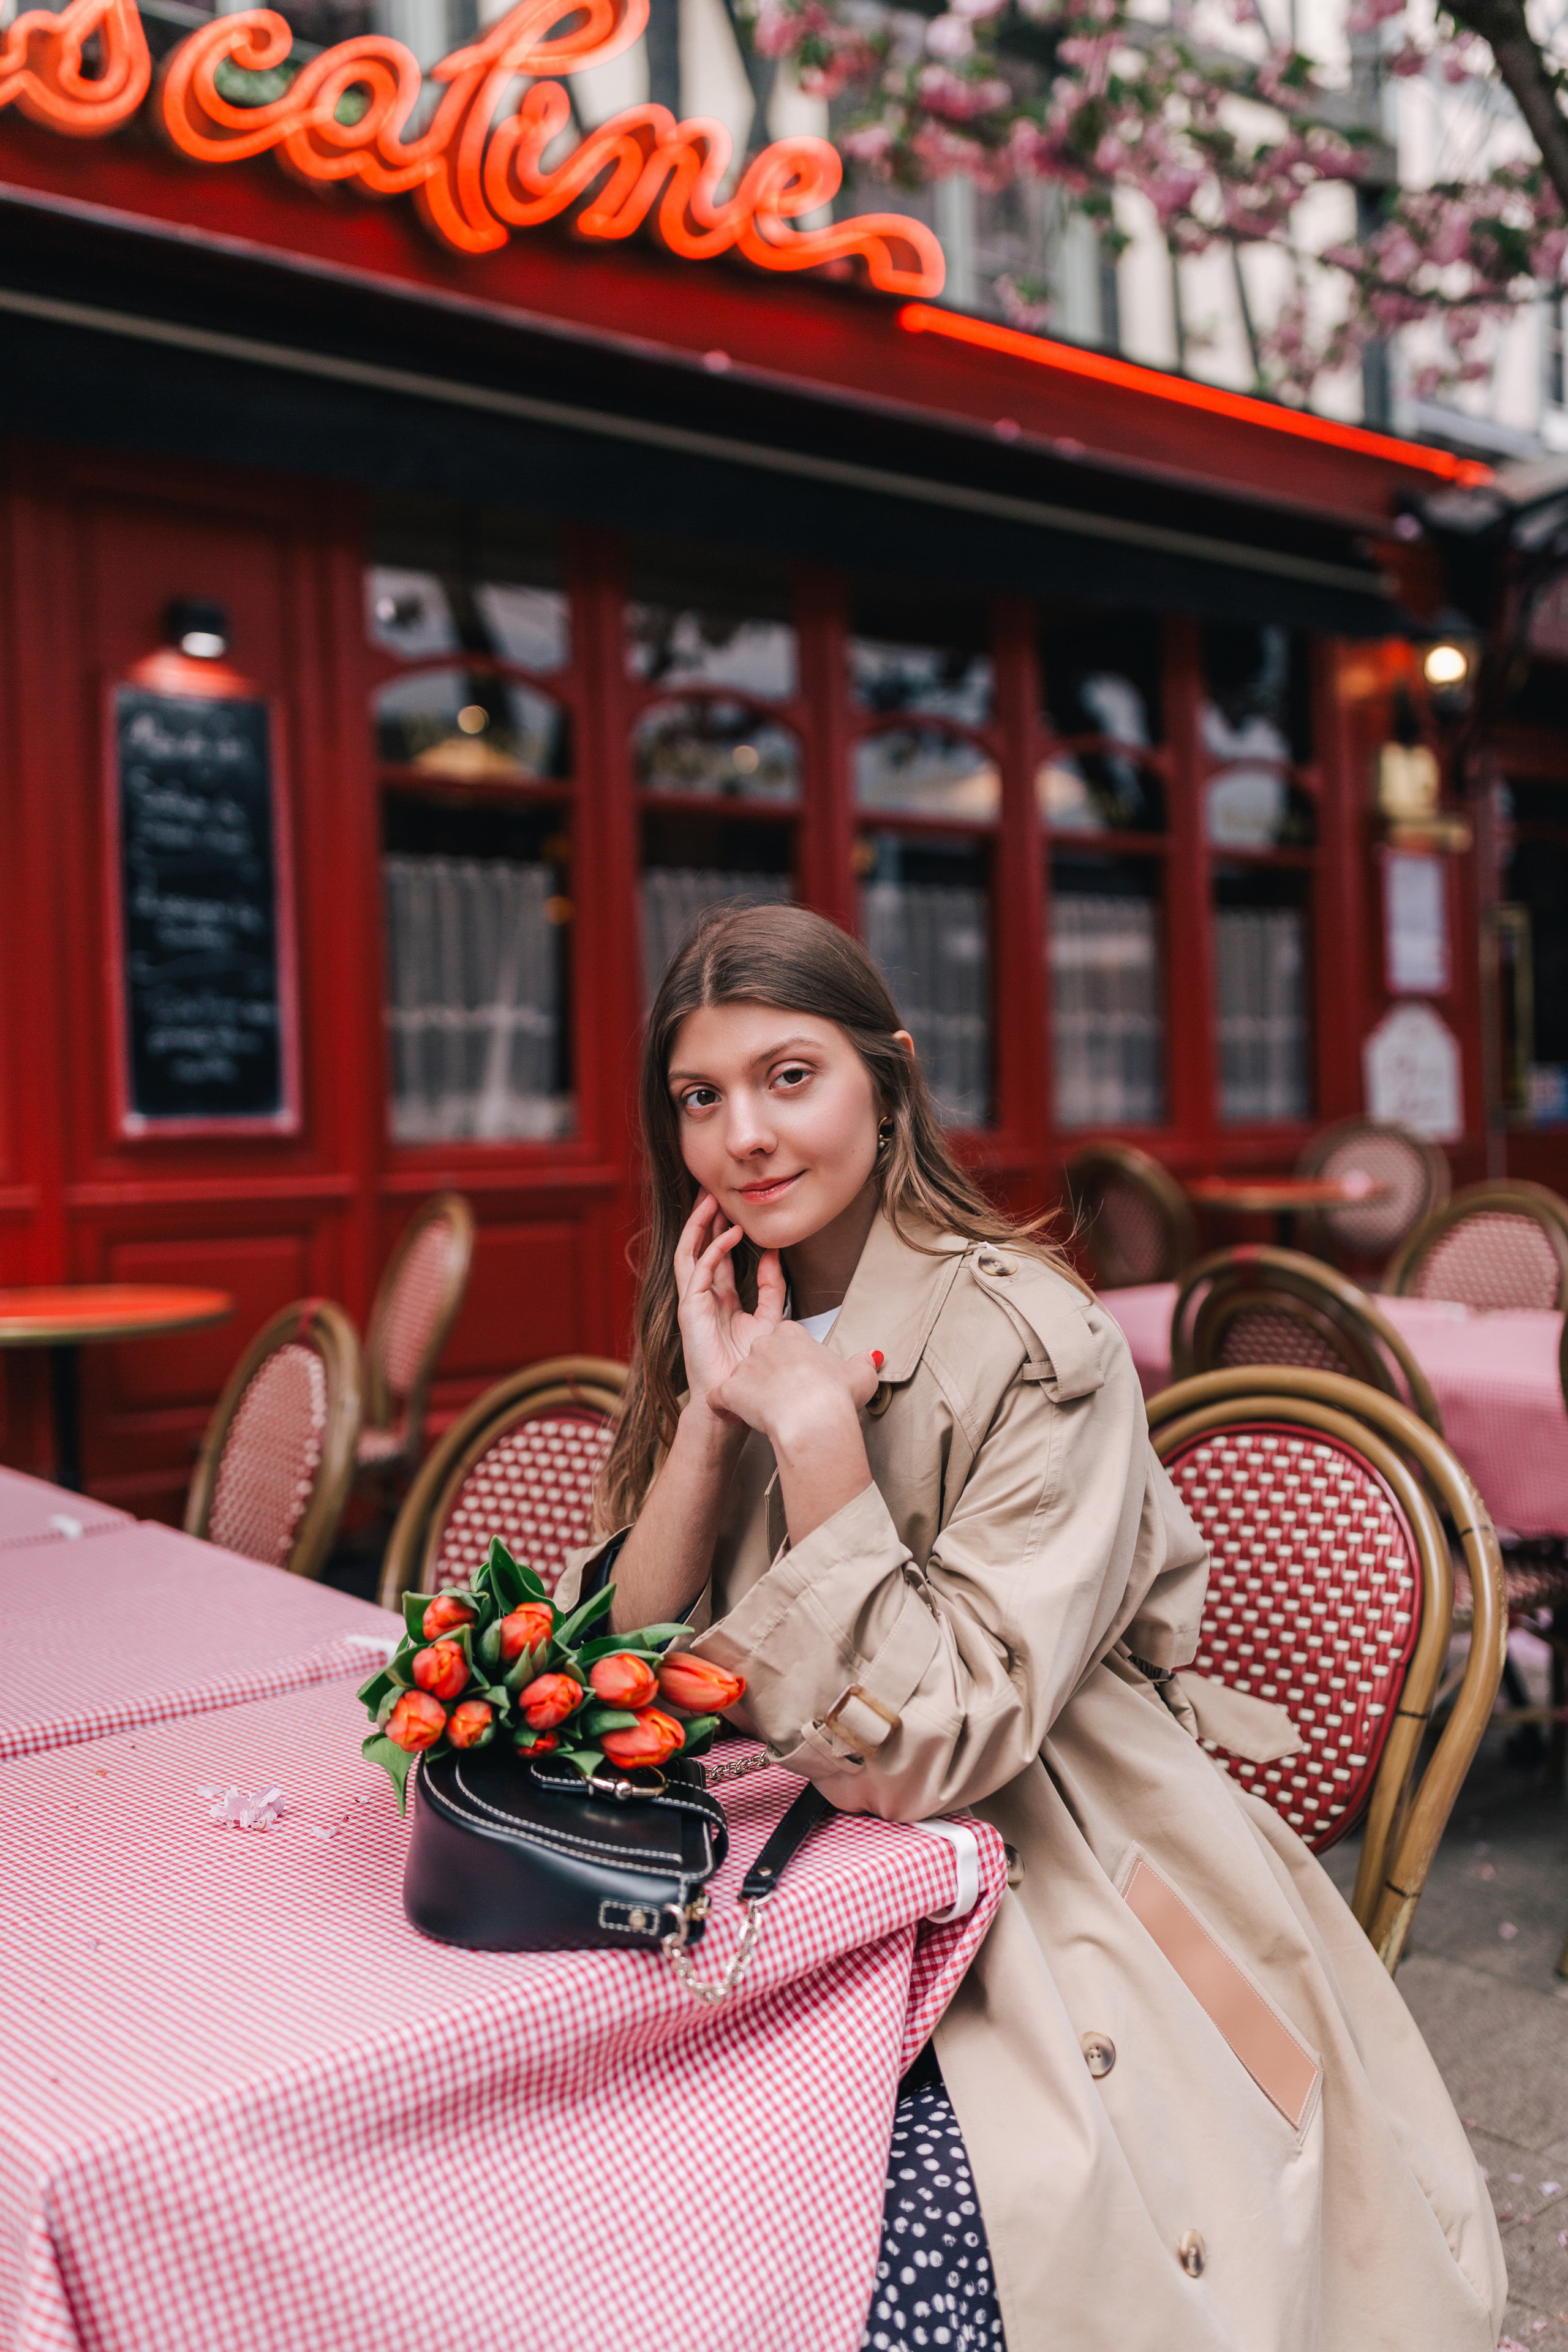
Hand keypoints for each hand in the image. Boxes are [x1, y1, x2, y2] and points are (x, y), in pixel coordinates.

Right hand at [674, 1192, 787, 1420]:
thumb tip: (774, 1254)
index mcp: (721, 1297)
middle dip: (705, 1218)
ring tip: (709, 1200)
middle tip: (713, 1190)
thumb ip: (772, 1287)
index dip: (723, 1228)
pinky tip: (729, 1235)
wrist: (737, 1396)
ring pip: (690, 1253)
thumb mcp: (770, 1318)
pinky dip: (712, 1251)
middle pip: (699, 1247)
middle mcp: (704, 1296)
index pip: (717, 1254)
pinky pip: (697, 1272)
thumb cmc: (751, 1366)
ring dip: (699, 1226)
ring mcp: (694, 1301)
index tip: (734, 1205)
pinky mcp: (690, 1309)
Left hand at [709, 1320, 881, 1453]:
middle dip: (768, 1376)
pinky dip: (724, 1408)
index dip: (791, 1360)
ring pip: (739, 1377)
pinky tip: (734, 1416)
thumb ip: (864, 1363)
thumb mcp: (860, 1374)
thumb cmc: (834, 1396)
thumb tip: (872, 1357)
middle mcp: (764, 1344)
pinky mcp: (729, 1390)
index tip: (798, 1376)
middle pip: (760, 1356)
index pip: (784, 1339)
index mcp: (791, 1335)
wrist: (813, 1419)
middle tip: (782, 1396)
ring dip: (748, 1393)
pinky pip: (718, 1398)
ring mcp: (744, 1366)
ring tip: (765, 1412)